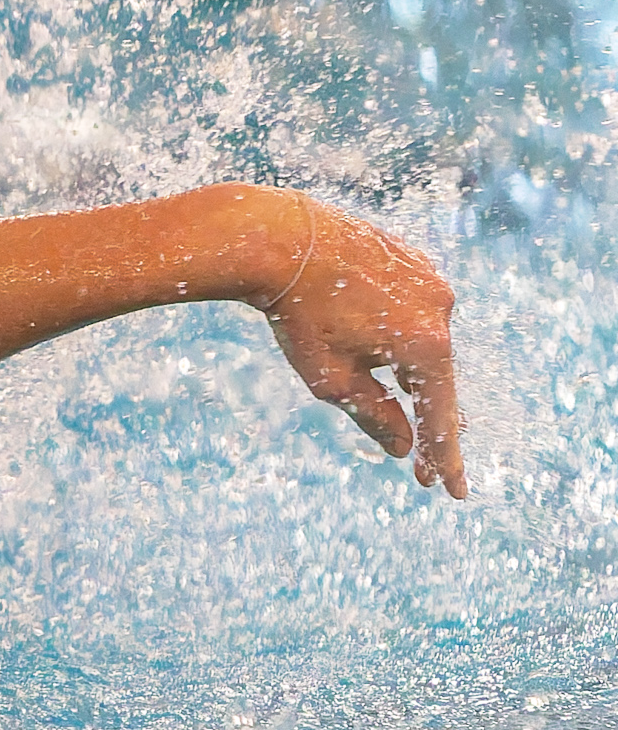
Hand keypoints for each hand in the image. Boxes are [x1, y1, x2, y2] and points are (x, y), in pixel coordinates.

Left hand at [258, 193, 463, 497]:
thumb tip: (404, 448)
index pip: (441, 416)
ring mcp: (431, 280)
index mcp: (429, 346)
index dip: (445, 457)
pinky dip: (403, 333)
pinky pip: (413, 308)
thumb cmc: (300, 315)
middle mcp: (441, 310)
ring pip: (425, 340)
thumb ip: (375, 414)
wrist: (279, 239)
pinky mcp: (414, 260)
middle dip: (429, 422)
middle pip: (438, 379)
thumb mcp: (332, 380)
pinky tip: (386, 344)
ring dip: (412, 373)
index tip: (450, 490)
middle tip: (425, 468)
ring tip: (410, 410)